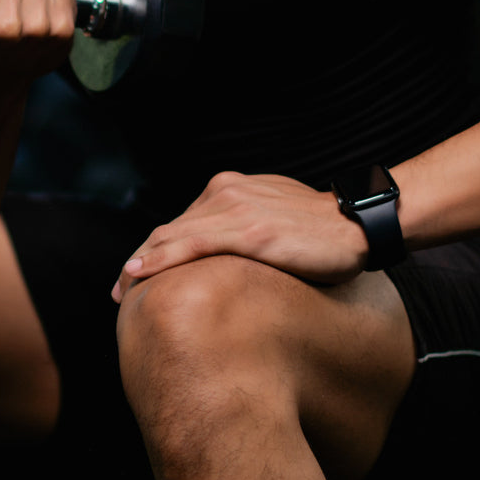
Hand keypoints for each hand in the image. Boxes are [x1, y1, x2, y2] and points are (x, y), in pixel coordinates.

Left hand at [111, 171, 370, 301]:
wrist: (361, 224)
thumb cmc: (322, 231)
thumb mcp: (272, 218)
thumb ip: (242, 227)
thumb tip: (224, 258)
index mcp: (229, 187)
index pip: (180, 221)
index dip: (153, 248)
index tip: (134, 274)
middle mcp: (227, 191)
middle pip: (168, 228)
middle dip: (139, 259)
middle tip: (119, 291)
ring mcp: (237, 209)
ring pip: (173, 236)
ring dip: (141, 263)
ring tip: (122, 290)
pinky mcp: (250, 230)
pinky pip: (193, 245)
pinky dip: (161, 259)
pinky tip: (141, 273)